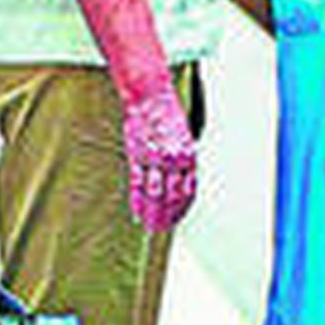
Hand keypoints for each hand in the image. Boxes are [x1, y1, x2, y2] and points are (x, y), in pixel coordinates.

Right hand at [121, 84, 196, 230]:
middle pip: (173, 196)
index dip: (182, 208)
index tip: (177, 219)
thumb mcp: (184, 137)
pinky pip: (137, 184)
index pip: (188, 190)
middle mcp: (173, 159)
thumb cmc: (167, 114)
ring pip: (155, 194)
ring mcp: (154, 158)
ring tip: (150, 226)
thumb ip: (184, 158)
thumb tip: (184, 177)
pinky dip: (138, 200)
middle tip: (162, 229)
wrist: (150, 95)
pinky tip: (137, 212)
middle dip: (168, 216)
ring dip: (153, 213)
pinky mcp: (137, 154)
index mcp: (188, 155)